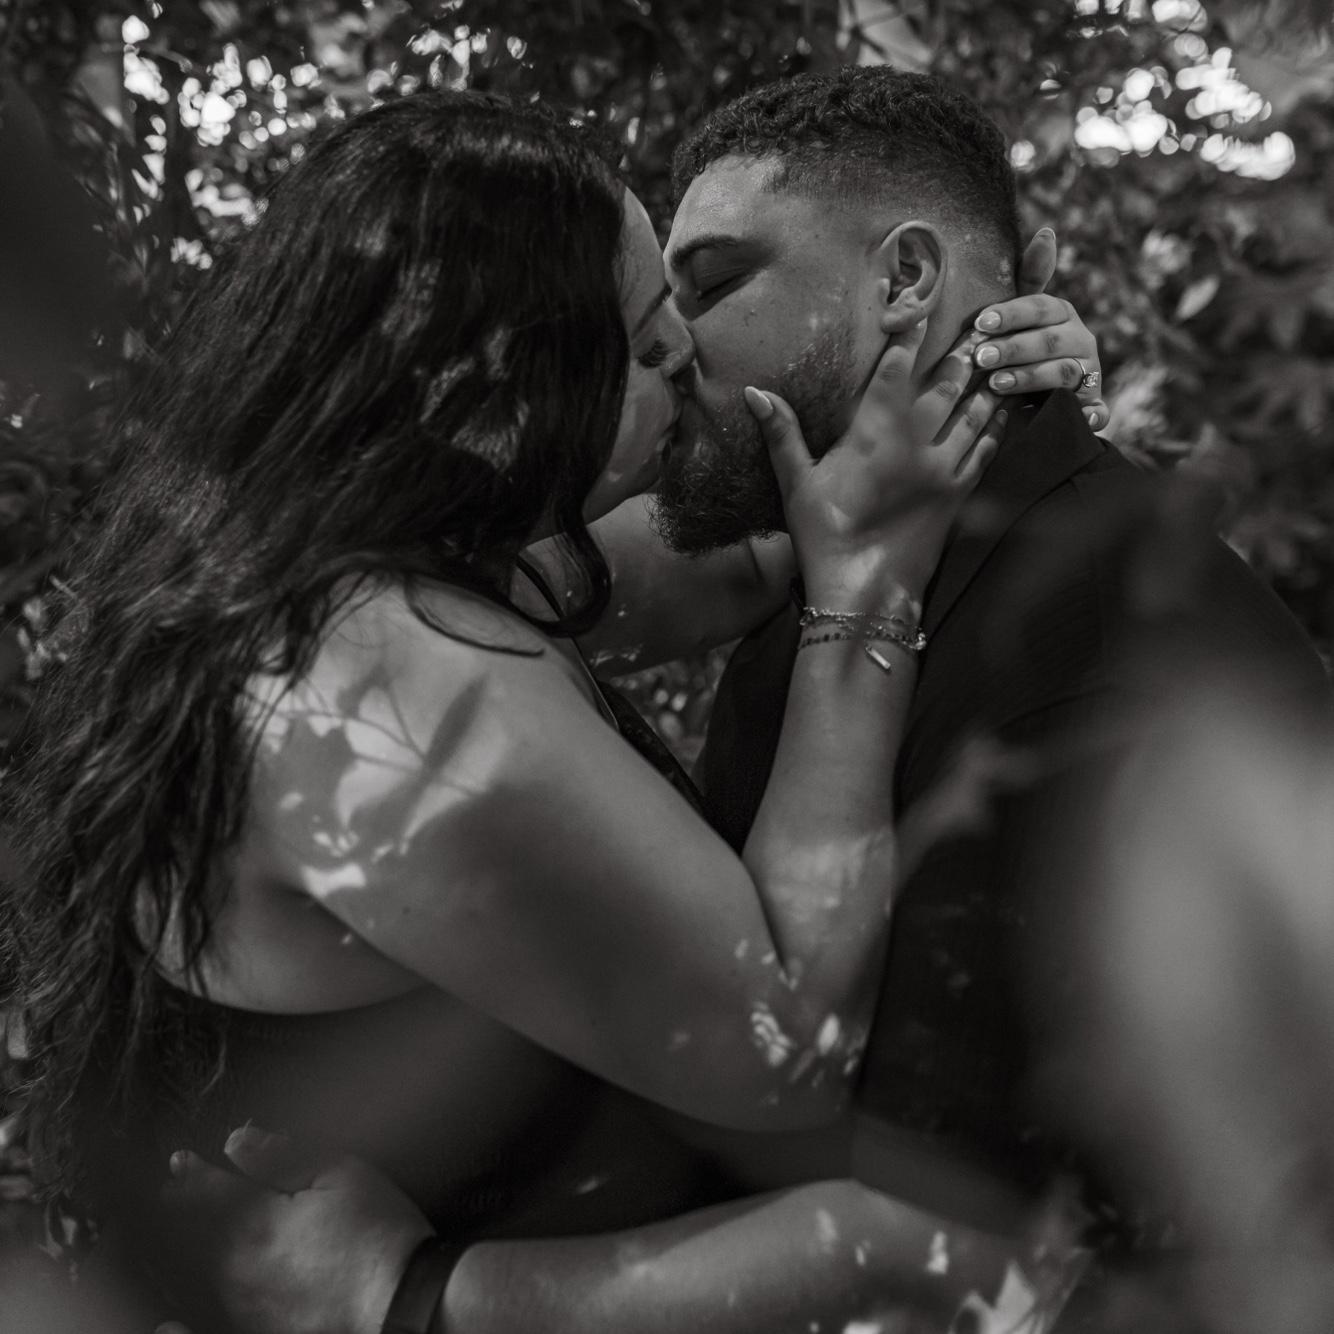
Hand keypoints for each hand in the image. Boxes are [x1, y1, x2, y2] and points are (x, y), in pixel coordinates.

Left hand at [159, 1126, 434, 1333]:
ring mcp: (242, 1307)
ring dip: (185, 1245)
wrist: (400, 1305)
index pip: (206, 1191)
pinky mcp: (256, 1330)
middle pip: (189, 1234)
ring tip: (182, 1227)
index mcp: (254, 1223)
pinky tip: (201, 1281)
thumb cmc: (378, 1233)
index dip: (191, 1172)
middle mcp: (235, 1269)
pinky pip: (213, 1303)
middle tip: (171, 1190)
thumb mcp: (341, 1175)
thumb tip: (237, 1142)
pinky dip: (200, 1285)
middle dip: (180, 1207)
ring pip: (195, 1271)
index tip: (179, 1161)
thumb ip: (284, 1156)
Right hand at [745, 316, 1005, 597]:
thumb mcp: (797, 484)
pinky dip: (997, 423)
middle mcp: (917, 443)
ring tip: (996, 355)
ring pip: (975, 410)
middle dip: (961, 350)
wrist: (864, 593)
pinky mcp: (960, 493)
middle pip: (947, 382)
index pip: (896, 369)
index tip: (919, 305)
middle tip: (979, 320)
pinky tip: (1004, 407)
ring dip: (985, 381)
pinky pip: (987, 447)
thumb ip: (782, 435)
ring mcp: (944, 467)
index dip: (908, 334)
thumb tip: (754, 392)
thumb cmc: (824, 537)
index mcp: (874, 433)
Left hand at [971, 228, 1108, 430]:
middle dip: (1014, 348)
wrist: (1037, 397)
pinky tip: (1081, 420)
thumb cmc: (1023, 346)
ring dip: (1031, 378)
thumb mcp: (1023, 313)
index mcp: (1062, 314)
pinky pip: (1097, 411)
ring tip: (995, 385)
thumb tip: (1047, 230)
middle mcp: (1081, 341)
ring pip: (1064, 373)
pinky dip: (1092, 416)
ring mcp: (1089, 375)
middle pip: (1051, 340)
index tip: (980, 323)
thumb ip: (1030, 277)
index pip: (1040, 307)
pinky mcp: (1092, 406)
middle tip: (980, 358)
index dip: (1011, 314)